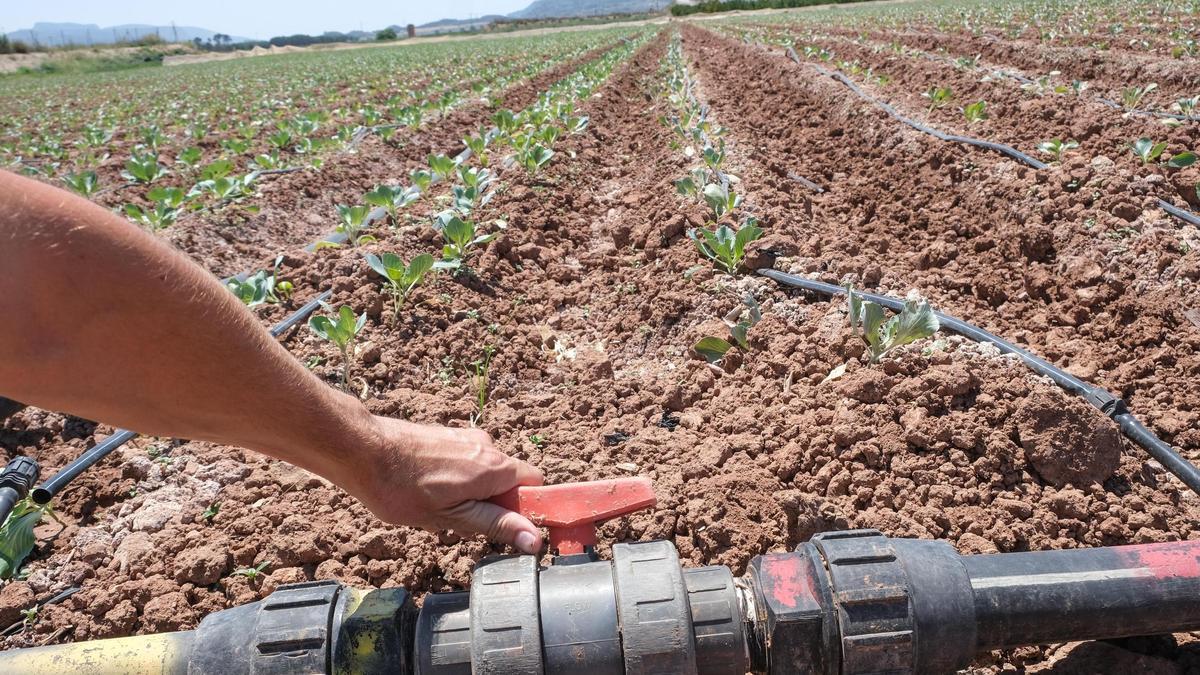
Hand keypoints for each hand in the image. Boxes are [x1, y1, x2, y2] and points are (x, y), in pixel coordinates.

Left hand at [346, 415, 544, 553]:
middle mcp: (486, 446)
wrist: (361, 450)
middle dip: (494, 504)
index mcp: (494, 467)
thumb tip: (533, 538)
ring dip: (473, 493)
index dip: (527, 508)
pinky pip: (466, 461)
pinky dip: (457, 479)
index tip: (509, 528)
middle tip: (462, 523)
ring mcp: (465, 437)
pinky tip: (427, 491)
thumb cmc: (401, 488)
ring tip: (438, 508)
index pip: (536, 485)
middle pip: (509, 480)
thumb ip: (495, 525)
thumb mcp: (452, 517)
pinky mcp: (446, 436)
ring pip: (485, 472)